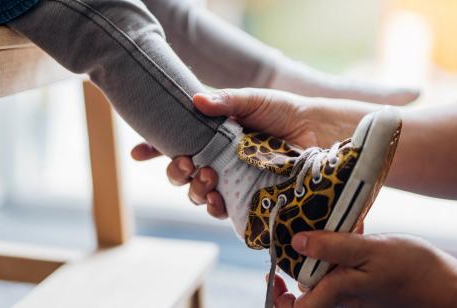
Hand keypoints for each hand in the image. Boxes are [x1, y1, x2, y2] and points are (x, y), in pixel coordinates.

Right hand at [133, 88, 364, 216]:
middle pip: (181, 172)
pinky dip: (214, 208)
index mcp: (211, 134)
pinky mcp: (247, 196)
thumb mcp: (254, 100)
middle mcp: (216, 157)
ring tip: (207, 179)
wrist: (317, 132)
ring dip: (194, 190)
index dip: (153, 149)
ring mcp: (230, 179)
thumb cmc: (284, 111)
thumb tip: (196, 100)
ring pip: (197, 193)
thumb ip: (226, 101)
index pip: (175, 141)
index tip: (138, 153)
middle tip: (187, 163)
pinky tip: (216, 202)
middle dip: (176, 171)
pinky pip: (223, 209)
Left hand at [272, 232, 456, 307]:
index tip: (273, 273)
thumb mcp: (371, 251)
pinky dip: (336, 262)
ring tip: (318, 240)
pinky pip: (340, 280)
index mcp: (337, 297)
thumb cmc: (415, 271)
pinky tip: (347, 239)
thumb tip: (297, 242)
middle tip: (288, 255)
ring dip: (314, 267)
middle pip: (305, 298)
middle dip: (292, 279)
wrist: (451, 290)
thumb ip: (333, 247)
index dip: (278, 296)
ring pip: (322, 287)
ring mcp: (355, 299)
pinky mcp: (366, 292)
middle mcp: (343, 303)